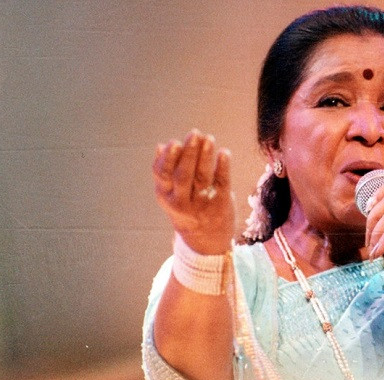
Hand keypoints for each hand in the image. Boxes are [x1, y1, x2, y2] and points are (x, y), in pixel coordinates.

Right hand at [152, 129, 233, 254]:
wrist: (205, 242)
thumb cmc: (186, 211)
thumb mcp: (169, 196)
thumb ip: (165, 174)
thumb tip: (160, 145)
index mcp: (166, 197)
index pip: (163, 175)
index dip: (168, 158)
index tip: (174, 142)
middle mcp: (182, 201)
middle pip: (184, 174)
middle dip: (189, 152)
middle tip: (195, 133)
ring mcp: (202, 202)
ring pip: (202, 176)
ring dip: (206, 155)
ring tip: (209, 138)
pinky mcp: (221, 202)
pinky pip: (222, 182)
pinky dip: (223, 166)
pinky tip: (224, 152)